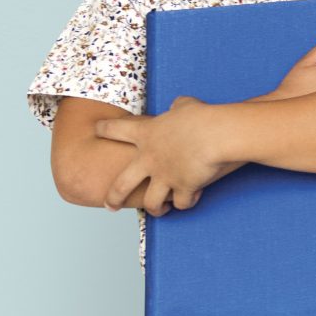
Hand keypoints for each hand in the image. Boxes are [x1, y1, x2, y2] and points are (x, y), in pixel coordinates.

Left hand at [93, 98, 236, 213]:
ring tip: (158, 210)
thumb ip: (178, 106)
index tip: (97, 129)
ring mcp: (165, 177)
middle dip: (114, 197)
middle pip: (121, 185)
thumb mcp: (186, 104)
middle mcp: (149, 159)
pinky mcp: (184, 188)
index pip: (115, 129)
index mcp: (146, 135)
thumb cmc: (203, 116)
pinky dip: (187, 201)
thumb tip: (178, 106)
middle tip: (111, 205)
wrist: (217, 135)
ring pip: (151, 202)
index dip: (104, 128)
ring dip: (155, 208)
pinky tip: (192, 199)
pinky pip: (182, 202)